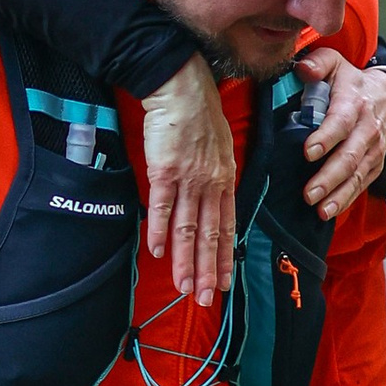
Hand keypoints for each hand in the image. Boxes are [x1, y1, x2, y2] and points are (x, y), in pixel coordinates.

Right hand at [140, 55, 236, 309]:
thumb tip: (211, 202)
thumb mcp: (220, 148)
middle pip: (208, 235)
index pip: (227, 227)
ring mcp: (188, 178)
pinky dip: (160, 231)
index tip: (222, 283)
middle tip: (203, 298)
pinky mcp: (165, 170)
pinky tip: (158, 252)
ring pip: (187, 228)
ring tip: (182, 286)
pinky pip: (162, 206)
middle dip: (206, 271)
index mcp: (225, 179)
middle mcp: (210, 183)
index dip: (224, 258)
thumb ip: (217, 177)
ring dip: (185, 261)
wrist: (180, 86)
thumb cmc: (198, 115)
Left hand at [293, 48, 385, 218]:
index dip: (326, 137)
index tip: (308, 152)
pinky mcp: (374, 165)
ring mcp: (373, 150)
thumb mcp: (336, 64)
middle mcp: (367, 129)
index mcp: (354, 103)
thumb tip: (303, 70)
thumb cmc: (353, 83)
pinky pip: (362, 184)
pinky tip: (330, 211)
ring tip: (320, 210)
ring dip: (339, 195)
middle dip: (329, 177)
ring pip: (357, 175)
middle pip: (350, 156)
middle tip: (309, 193)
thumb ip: (318, 62)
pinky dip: (347, 199)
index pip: (341, 121)